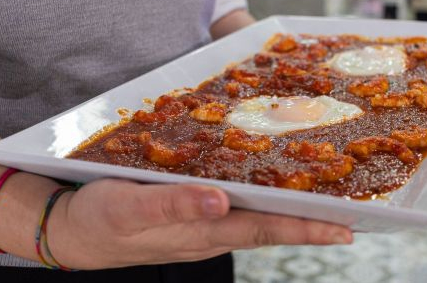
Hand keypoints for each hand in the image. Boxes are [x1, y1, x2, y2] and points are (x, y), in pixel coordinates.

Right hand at [47, 179, 352, 269]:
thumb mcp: (130, 208)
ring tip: (324, 208)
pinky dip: (263, 206)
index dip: (305, 228)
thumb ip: (172, 205)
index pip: (265, 229)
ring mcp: (203, 227)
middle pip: (270, 227)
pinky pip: (238, 212)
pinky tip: (270, 196)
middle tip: (352, 218)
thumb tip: (219, 201)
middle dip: (311, 225)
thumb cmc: (102, 217)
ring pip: (257, 221)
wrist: (75, 231)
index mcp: (202, 230)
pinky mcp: (192, 217)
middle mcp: (210, 231)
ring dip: (292, 217)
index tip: (345, 229)